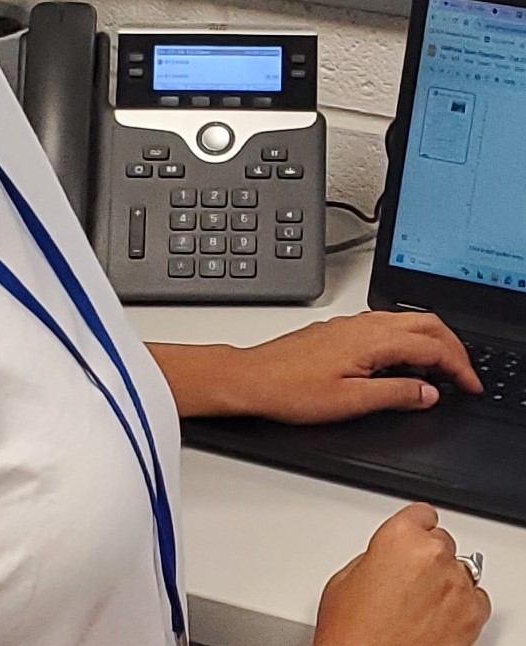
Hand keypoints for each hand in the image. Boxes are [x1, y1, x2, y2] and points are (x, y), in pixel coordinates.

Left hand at [236, 310, 481, 423]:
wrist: (252, 378)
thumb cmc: (292, 390)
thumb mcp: (351, 402)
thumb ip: (395, 395)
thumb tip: (428, 392)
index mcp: (370, 339)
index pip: (431, 345)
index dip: (458, 366)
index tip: (470, 385)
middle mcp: (361, 325)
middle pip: (424, 323)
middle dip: (452, 347)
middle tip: (464, 376)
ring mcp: (349, 325)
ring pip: (405, 321)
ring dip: (430, 341)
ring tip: (440, 371)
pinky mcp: (339, 330)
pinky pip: (385, 326)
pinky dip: (407, 341)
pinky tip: (403, 363)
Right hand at [314, 504, 489, 645]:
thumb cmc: (351, 630)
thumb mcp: (346, 575)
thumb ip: (376, 555)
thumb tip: (389, 559)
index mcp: (398, 536)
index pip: (422, 513)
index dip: (414, 527)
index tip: (413, 535)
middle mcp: (432, 556)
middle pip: (442, 541)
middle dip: (427, 557)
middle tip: (408, 578)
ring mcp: (456, 587)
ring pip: (461, 570)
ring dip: (445, 580)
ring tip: (421, 602)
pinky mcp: (472, 617)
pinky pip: (476, 599)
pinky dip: (461, 605)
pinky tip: (437, 616)